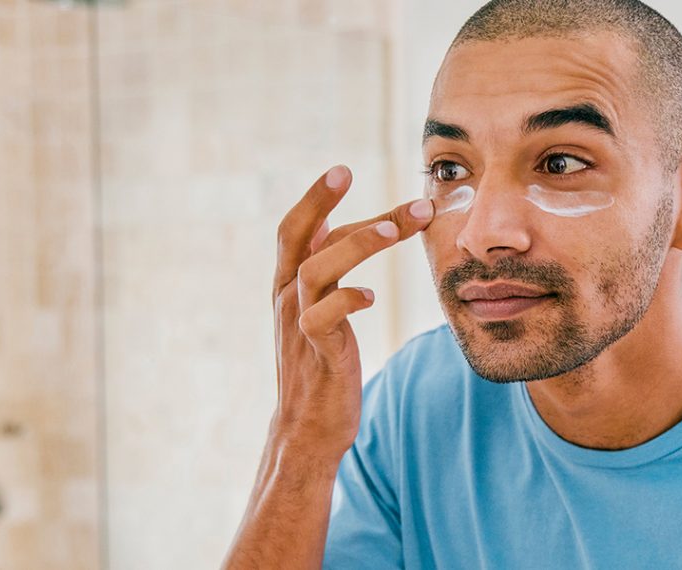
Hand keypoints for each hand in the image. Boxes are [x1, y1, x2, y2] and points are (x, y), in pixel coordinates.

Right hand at [272, 164, 433, 459]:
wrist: (308, 428)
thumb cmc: (323, 364)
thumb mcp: (321, 311)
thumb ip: (331, 273)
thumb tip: (354, 232)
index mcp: (288, 285)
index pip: (296, 229)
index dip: (315, 197)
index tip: (343, 170)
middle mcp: (287, 298)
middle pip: (298, 237)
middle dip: (322, 201)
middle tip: (350, 172)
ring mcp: (298, 325)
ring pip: (315, 270)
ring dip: (355, 244)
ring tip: (393, 228)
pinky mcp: (317, 353)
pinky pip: (323, 319)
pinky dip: (346, 301)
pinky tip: (371, 297)